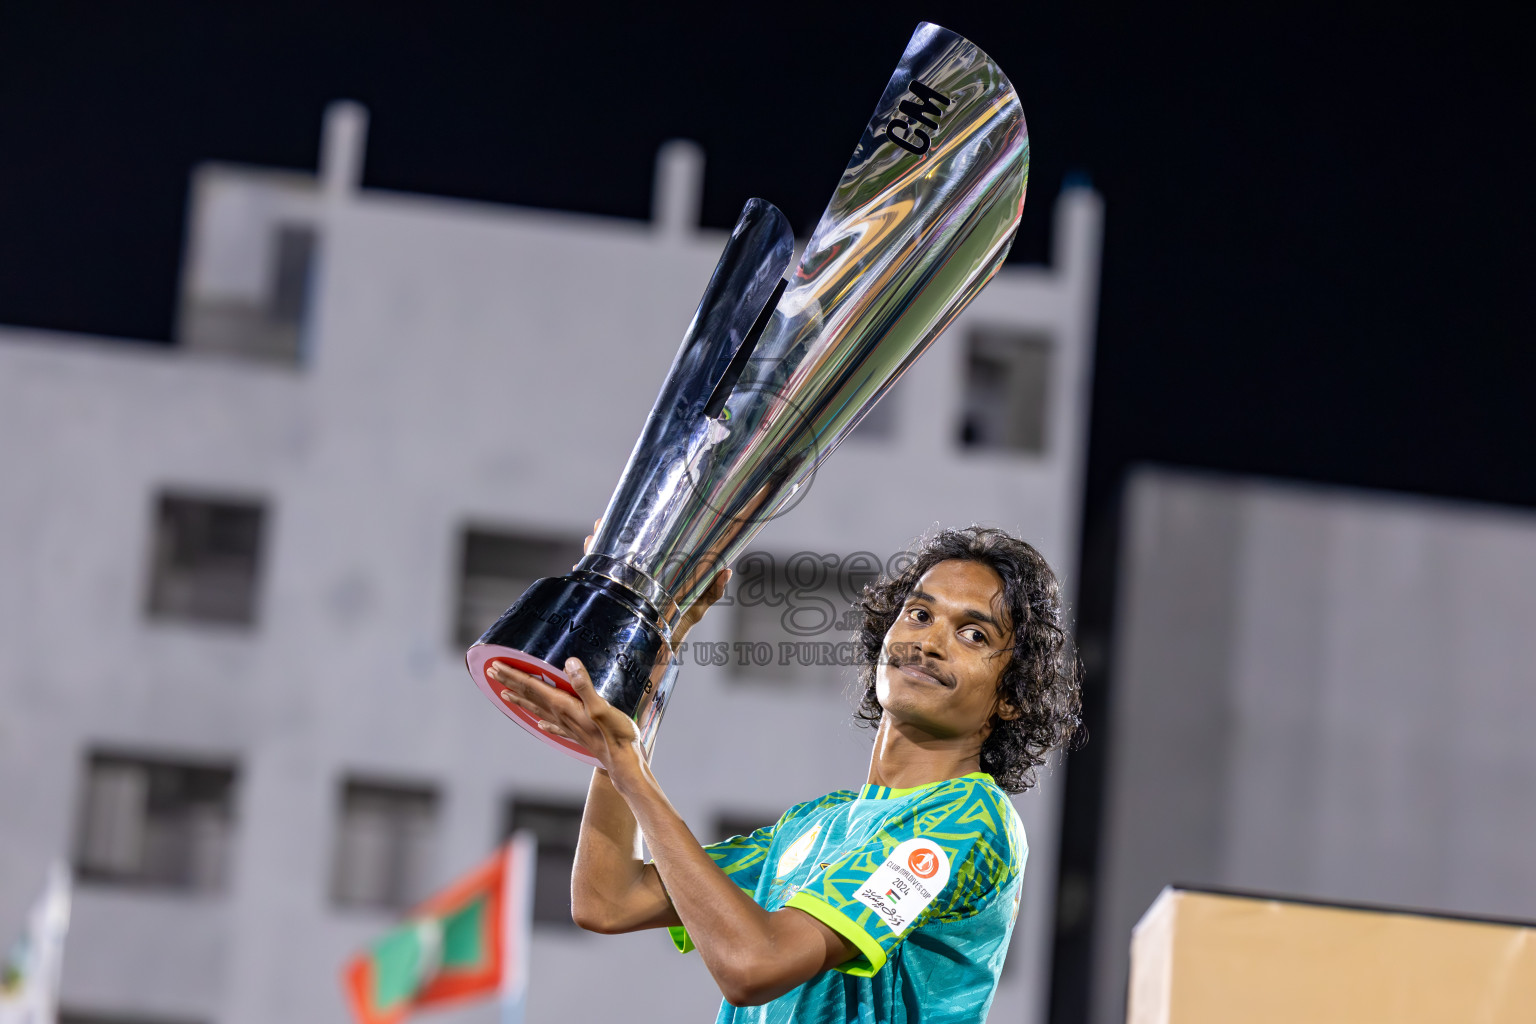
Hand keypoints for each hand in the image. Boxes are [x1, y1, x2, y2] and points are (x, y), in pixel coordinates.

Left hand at [489, 657, 645, 781]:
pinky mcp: (577, 733)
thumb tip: (569, 663)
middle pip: (529, 696)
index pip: (532, 686)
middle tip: (491, 672)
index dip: (513, 675)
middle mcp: (560, 715)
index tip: (495, 665)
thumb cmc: (615, 735)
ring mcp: (567, 726)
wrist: (623, 762)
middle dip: (510, 682)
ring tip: (504, 694)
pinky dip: (543, 722)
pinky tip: (539, 723)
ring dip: (520, 700)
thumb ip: (584, 685)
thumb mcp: (601, 706)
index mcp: (563, 705)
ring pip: (537, 710)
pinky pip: (553, 725)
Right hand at [582, 519, 730, 648]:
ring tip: (590, 539)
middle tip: (599, 525)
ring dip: (593, 550)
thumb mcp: (695, 608)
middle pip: (614, 552)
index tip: (627, 517)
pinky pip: (592, 585)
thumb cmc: (676, 628)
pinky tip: (579, 566)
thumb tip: (727, 570)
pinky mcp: (605, 605)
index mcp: (649, 576)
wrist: (656, 658)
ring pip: (600, 565)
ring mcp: (615, 591)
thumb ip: (710, 592)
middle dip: (606, 536)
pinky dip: (585, 573)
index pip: (639, 548)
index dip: (632, 532)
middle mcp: (630, 580)